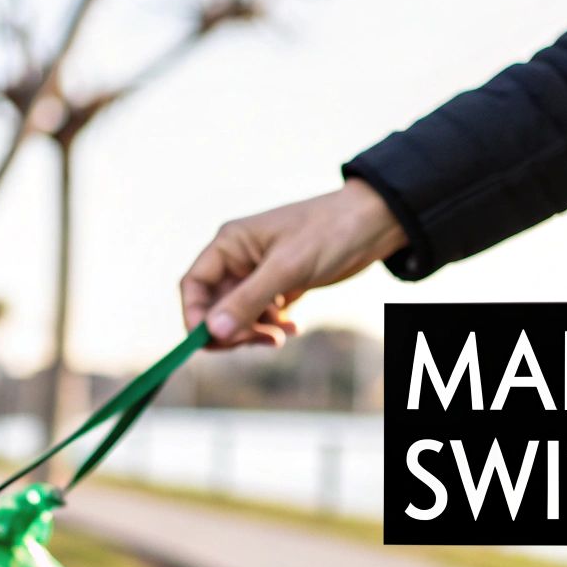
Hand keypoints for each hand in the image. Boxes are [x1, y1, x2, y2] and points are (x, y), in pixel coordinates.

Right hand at [180, 178, 406, 347]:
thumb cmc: (327, 233)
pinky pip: (263, 315)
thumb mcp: (286, 269)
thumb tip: (212, 332)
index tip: (211, 342)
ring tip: (282, 335)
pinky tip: (295, 326)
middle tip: (261, 341)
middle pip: (214, 306)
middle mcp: (239, 259)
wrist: (372, 223)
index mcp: (230, 244)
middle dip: (232, 329)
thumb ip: (248, 301)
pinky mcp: (280, 285)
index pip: (193, 285)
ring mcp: (259, 273)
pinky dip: (274, 326)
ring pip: (239, 315)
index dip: (195, 316)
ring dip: (255, 332)